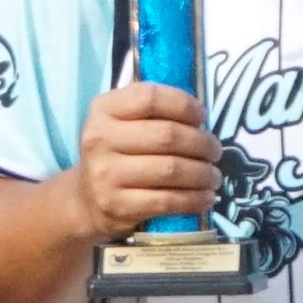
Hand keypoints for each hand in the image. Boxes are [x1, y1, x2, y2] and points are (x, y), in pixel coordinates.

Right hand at [71, 81, 221, 245]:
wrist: (86, 201)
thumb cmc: (116, 155)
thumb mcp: (121, 123)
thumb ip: (152, 112)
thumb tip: (199, 116)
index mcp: (103, 110)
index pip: (149, 98)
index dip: (183, 104)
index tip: (202, 115)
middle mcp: (99, 139)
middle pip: (166, 135)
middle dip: (201, 143)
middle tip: (215, 152)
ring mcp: (106, 174)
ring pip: (171, 169)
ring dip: (202, 174)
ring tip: (213, 176)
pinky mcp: (116, 205)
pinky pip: (166, 200)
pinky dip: (193, 199)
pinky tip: (205, 197)